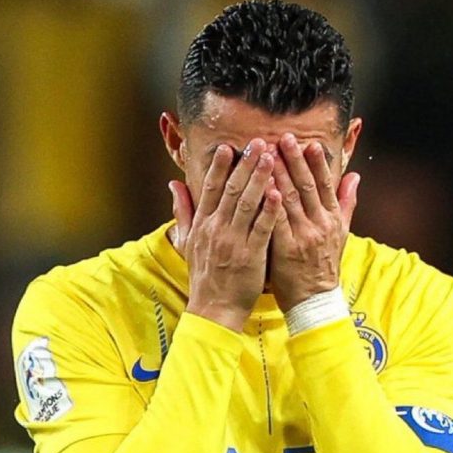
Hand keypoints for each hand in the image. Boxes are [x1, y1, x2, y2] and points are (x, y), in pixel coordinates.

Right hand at [170, 140, 281, 331]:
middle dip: (245, 164)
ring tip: (271, 158)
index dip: (220, 166)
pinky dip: (270, 210)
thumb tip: (173, 184)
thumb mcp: (187, 242)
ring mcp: (233, 242)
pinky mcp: (251, 256)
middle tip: (258, 142)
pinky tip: (279, 192)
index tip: (229, 147)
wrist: (213, 309)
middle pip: (232, 190)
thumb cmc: (204, 276)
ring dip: (260, 178)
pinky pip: (261, 229)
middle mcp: (216, 230)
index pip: (211, 189)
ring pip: (248, 204)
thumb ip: (183, 211)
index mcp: (203, 225)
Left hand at [269, 133, 359, 312]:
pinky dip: (270, 203)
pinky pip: (277, 221)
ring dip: (279, 174)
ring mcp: (303, 236)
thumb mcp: (342, 234)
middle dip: (295, 160)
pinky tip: (261, 186)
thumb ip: (347, 203)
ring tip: (268, 154)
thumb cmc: (324, 267)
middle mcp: (320, 225)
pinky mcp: (286, 248)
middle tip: (284, 137)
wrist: (315, 301)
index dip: (317, 163)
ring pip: (290, 199)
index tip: (309, 142)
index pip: (326, 185)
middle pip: (307, 186)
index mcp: (332, 219)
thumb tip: (355, 176)